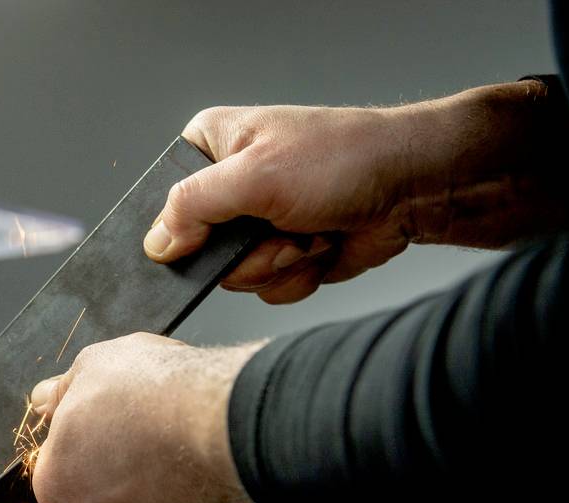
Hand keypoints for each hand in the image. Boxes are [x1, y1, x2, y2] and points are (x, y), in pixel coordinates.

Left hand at [29, 333, 264, 502]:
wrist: (219, 418)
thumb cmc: (150, 396)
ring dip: (143, 466)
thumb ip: (59, 390)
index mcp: (56, 488)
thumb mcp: (89, 367)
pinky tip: (185, 444)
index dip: (72, 430)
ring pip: (135, 494)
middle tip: (127, 417)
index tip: (89, 413)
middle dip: (107, 452)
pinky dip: (176, 476)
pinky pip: (172, 500)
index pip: (53, 461)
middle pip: (93, 483)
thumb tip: (46, 396)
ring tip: (161, 426)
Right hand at [145, 80, 568, 302]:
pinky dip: (298, 275)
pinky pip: (268, 288)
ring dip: (277, 263)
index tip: (211, 233)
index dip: (182, 227)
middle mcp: (230, 186)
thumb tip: (155, 244)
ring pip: (235, 276)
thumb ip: (192, 207)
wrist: (413, 188)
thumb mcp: (254, 176)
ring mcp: (257, 223)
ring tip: (309, 232)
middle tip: (279, 228)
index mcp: (211, 149)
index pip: (164, 200)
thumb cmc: (344, 159)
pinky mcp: (284, 253)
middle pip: (199, 250)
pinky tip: (322, 246)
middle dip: (245, 252)